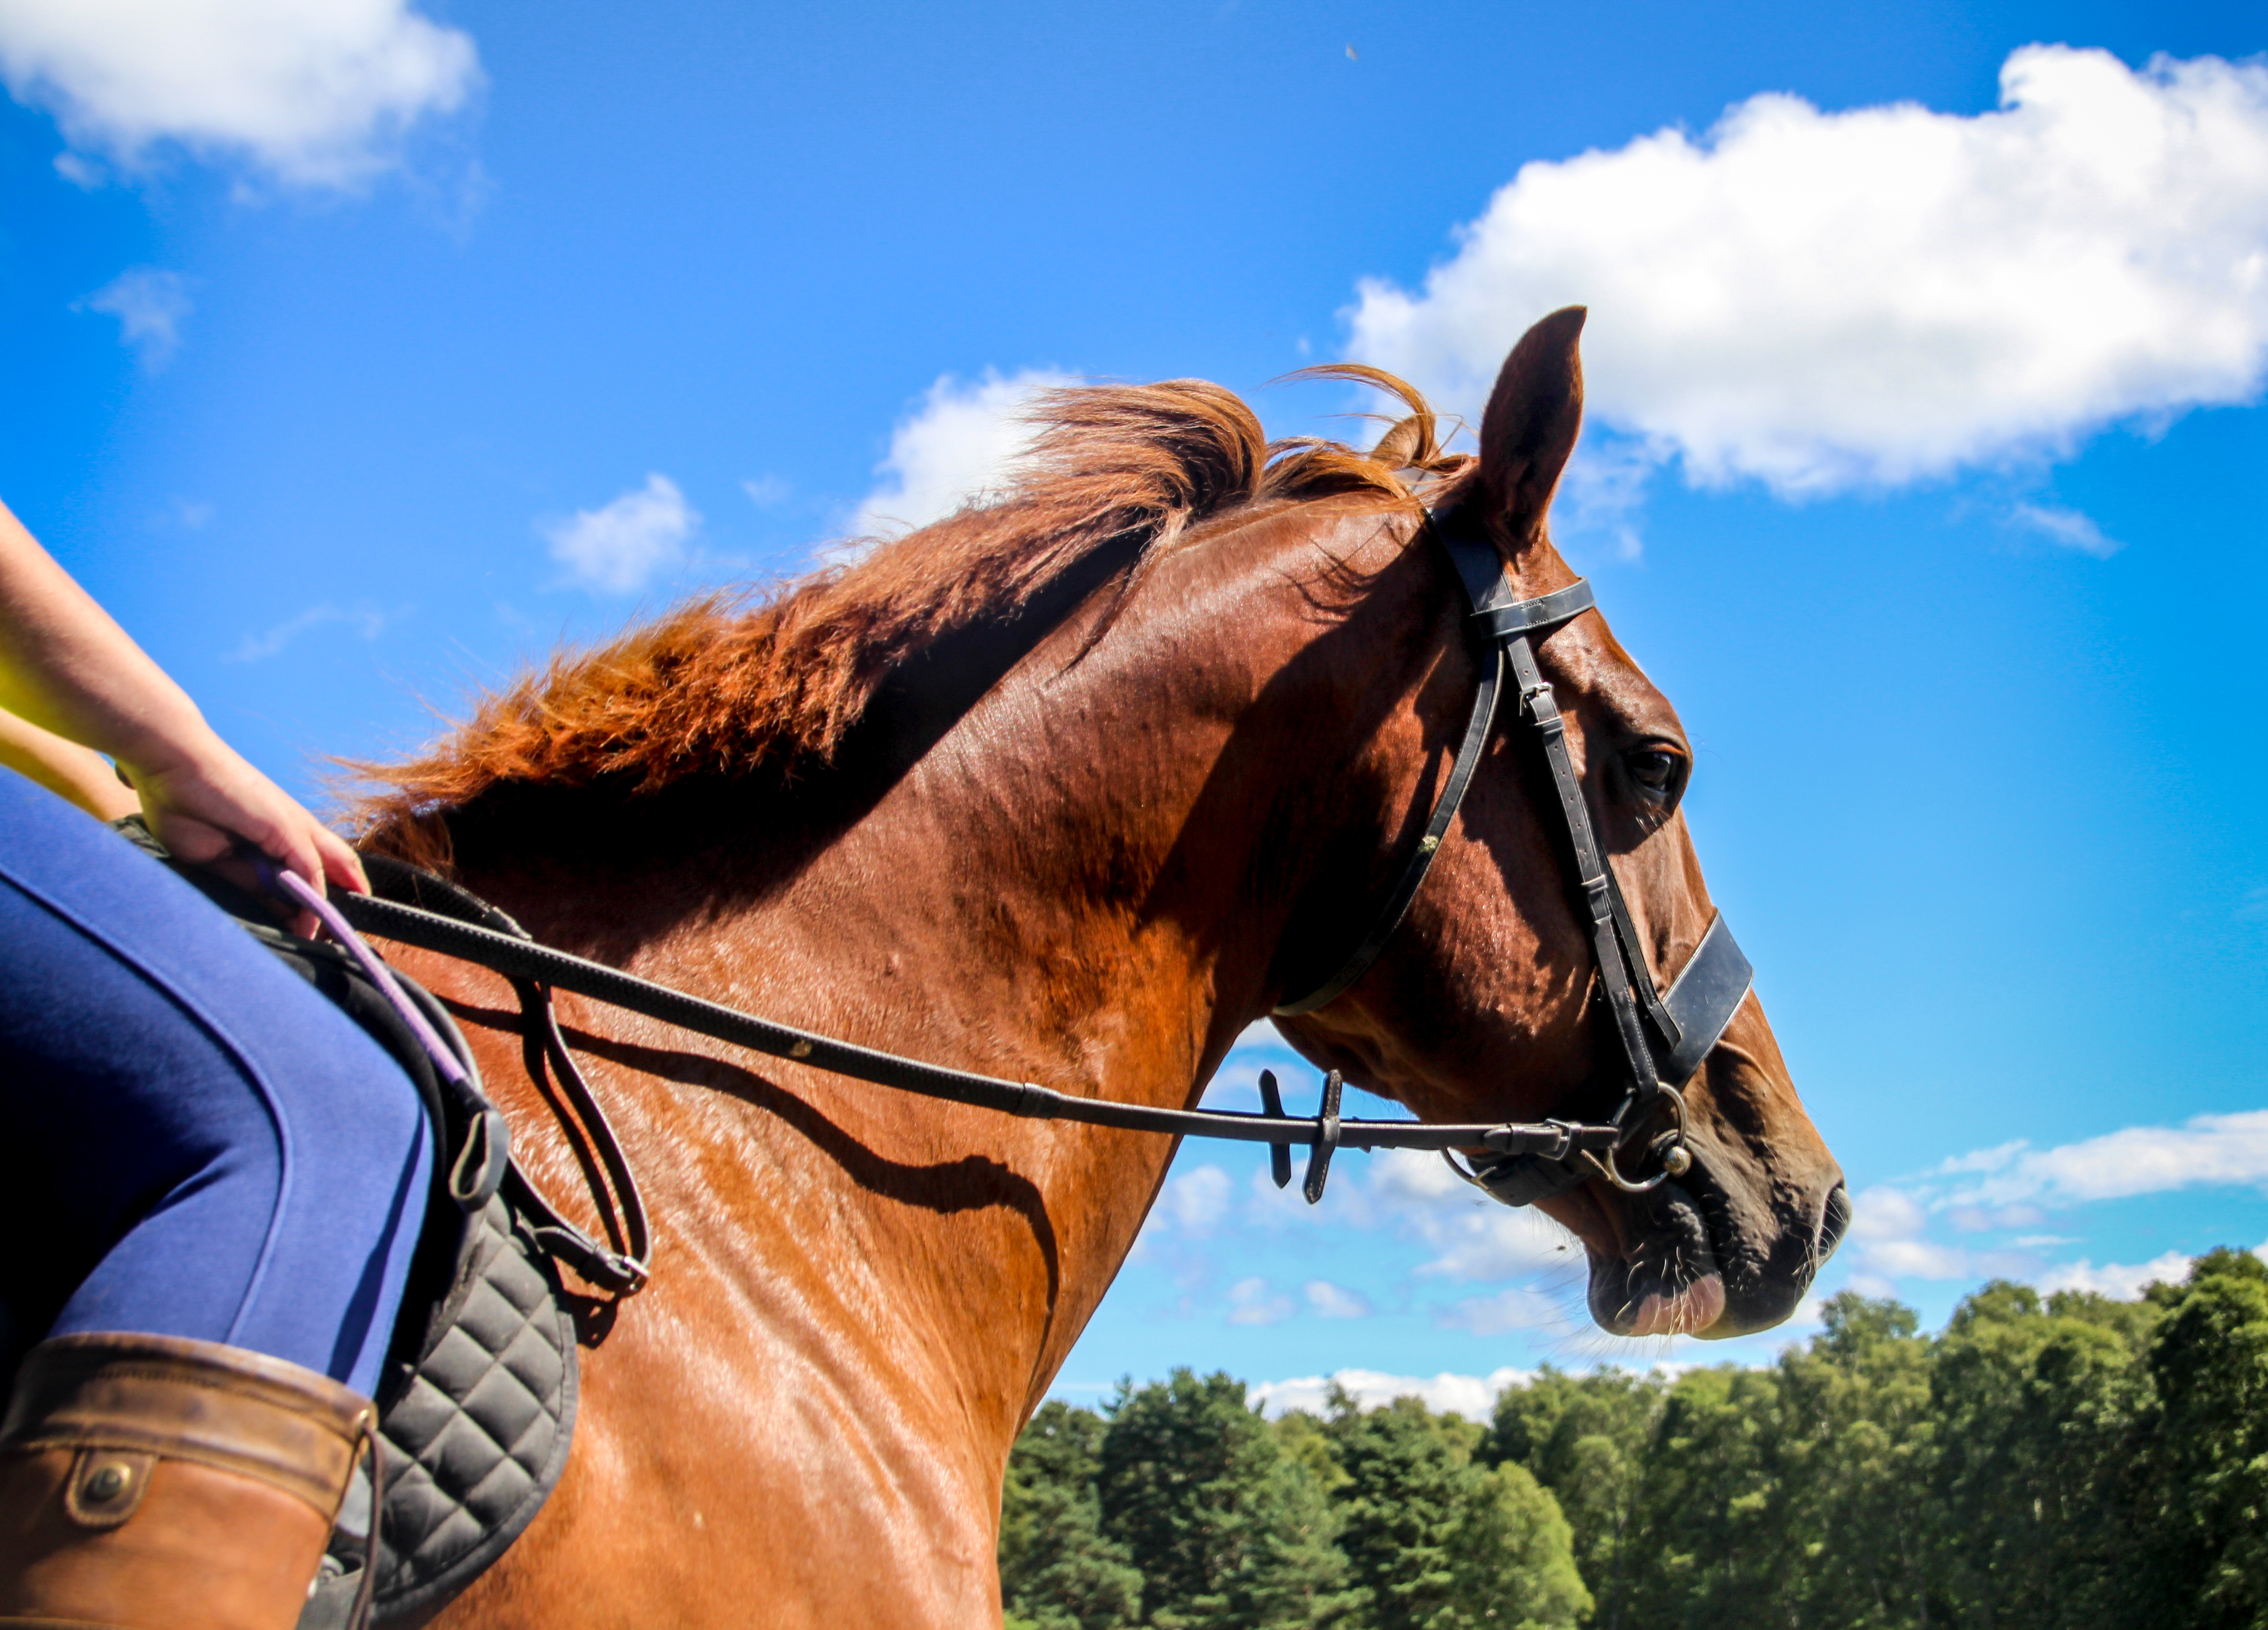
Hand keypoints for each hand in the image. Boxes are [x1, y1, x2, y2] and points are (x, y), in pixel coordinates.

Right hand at [122, 731, 368, 932]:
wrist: (168, 763)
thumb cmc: (182, 804)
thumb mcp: (218, 857)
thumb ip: (251, 880)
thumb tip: (276, 908)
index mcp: (277, 832)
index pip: (313, 868)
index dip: (321, 898)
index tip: (321, 932)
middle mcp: (292, 827)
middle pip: (335, 867)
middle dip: (342, 903)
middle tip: (341, 940)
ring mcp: (292, 824)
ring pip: (329, 870)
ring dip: (331, 909)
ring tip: (332, 942)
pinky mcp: (285, 825)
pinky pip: (308, 868)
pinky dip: (311, 898)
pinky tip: (309, 925)